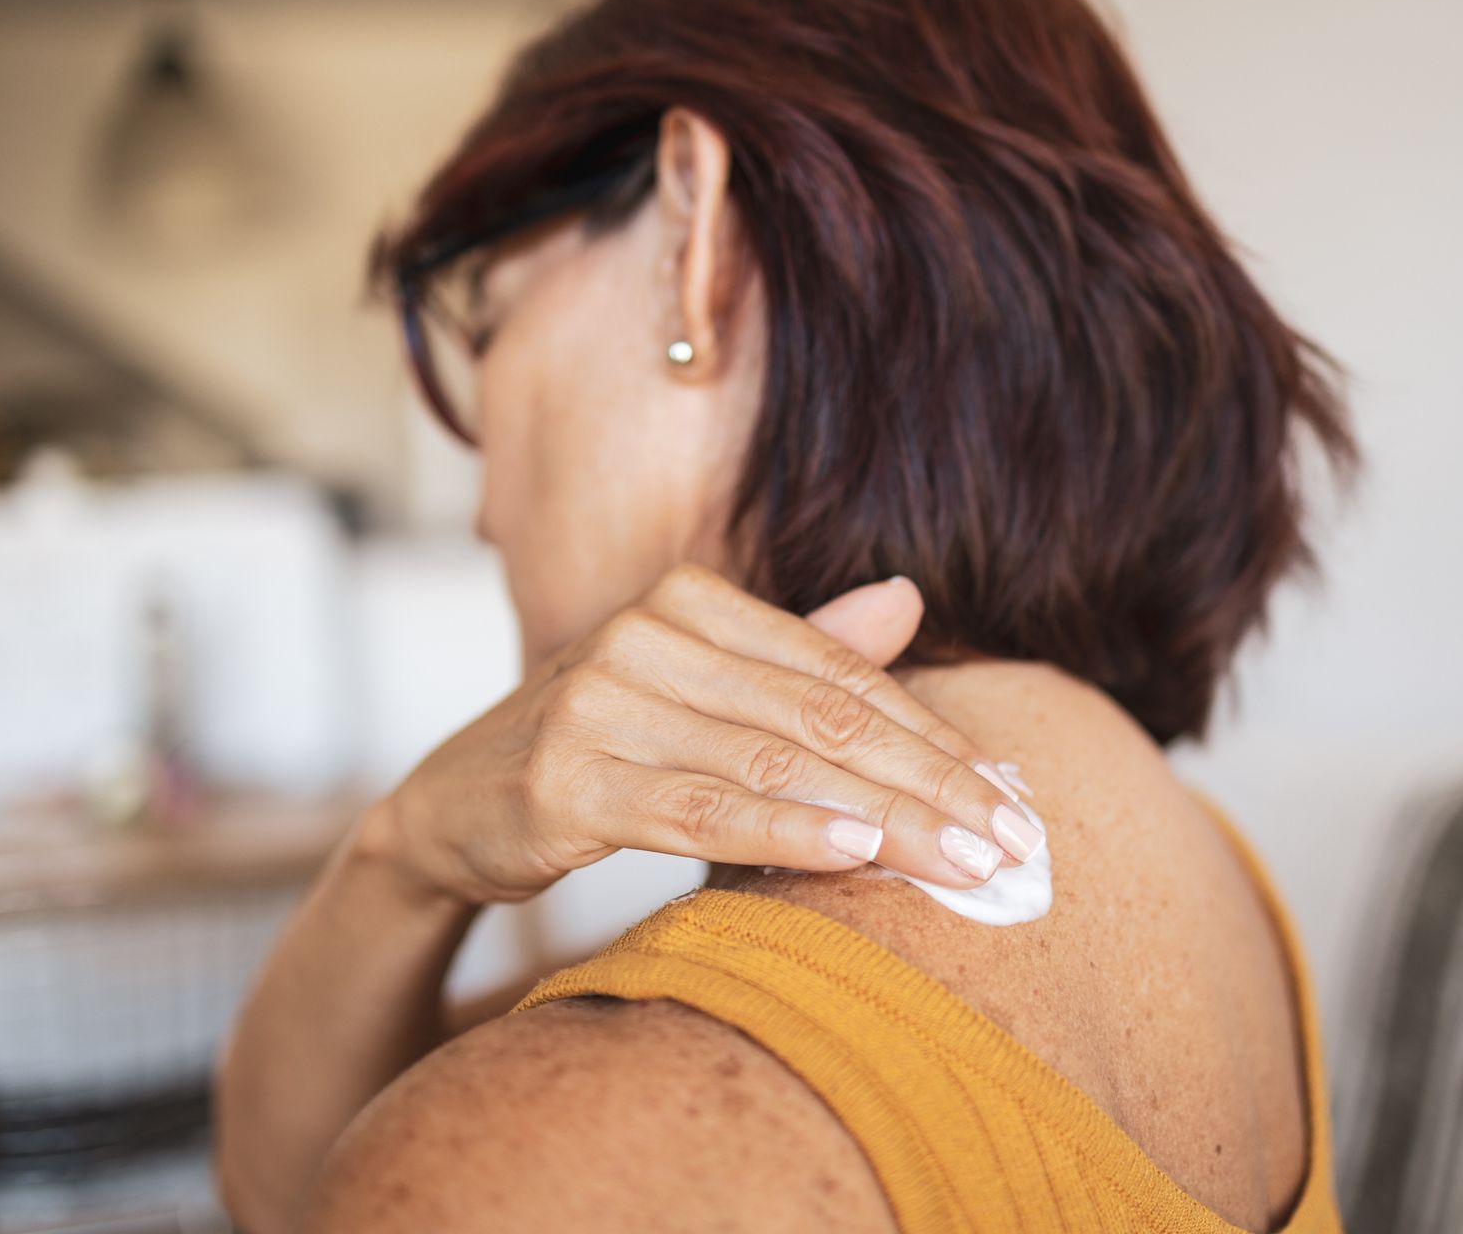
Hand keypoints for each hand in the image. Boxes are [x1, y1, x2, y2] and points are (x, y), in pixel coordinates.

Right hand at [363, 562, 1043, 904]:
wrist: (450, 811)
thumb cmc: (598, 751)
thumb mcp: (700, 695)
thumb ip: (801, 654)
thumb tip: (908, 598)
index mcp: (689, 600)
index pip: (839, 674)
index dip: (932, 738)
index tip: (1008, 798)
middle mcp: (645, 634)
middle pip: (821, 718)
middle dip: (929, 785)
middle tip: (1012, 844)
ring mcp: (599, 701)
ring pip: (772, 763)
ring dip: (883, 818)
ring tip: (963, 864)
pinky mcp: (563, 777)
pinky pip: (697, 808)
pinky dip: (783, 831)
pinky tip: (855, 854)